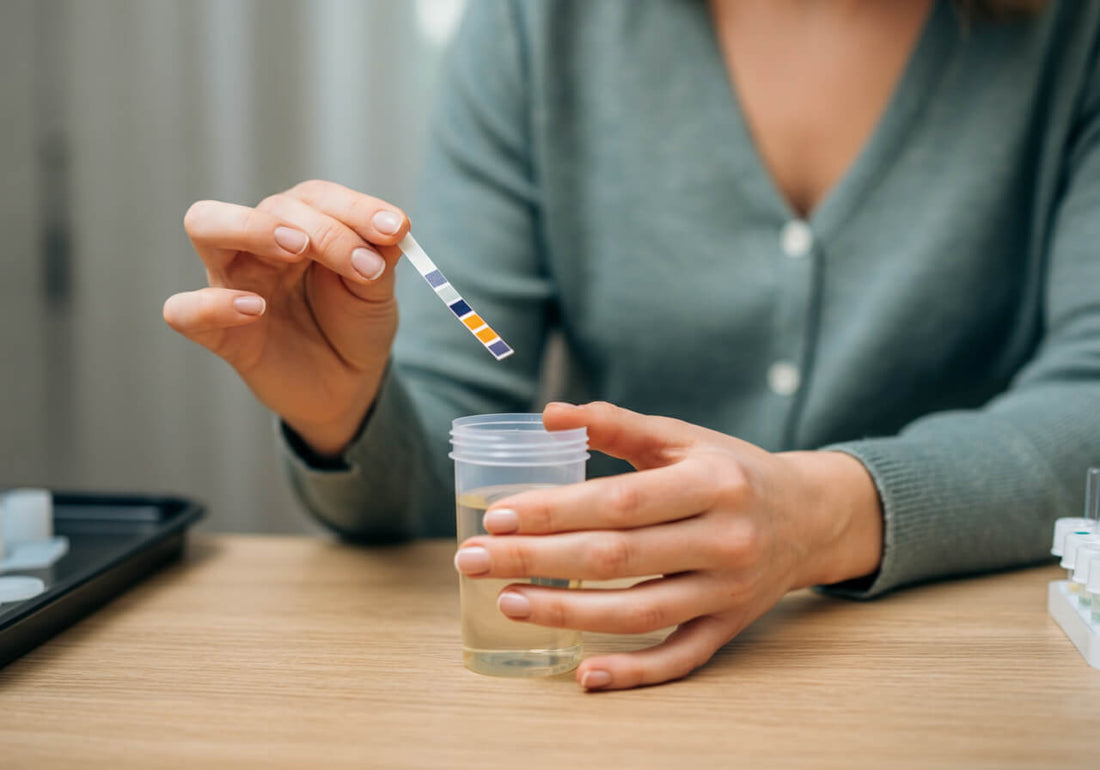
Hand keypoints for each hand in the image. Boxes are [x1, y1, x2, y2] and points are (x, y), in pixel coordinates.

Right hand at [163, 181, 409, 455]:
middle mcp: (260, 244)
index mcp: (301, 226)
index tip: (396, 231)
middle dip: (315, 225)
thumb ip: (381, 258)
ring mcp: (233, 283)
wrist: (348, 385)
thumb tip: (394, 227)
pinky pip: (185, 310)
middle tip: (354, 257)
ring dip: (252, 227)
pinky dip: (211, 304)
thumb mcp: (376, 292)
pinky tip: (254, 308)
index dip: (357, 208)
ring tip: (297, 250)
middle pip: (266, 205)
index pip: (316, 198)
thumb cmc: (354, 326)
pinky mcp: (220, 332)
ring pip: (205, 225)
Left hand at [454, 401, 882, 690]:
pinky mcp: (729, 627)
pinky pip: (679, 659)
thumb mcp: (683, 437)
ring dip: (567, 615)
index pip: (619, 502)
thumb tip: (549, 415)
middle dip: (537, 561)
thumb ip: (617, 425)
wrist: (811, 515)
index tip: (496, 516)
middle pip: (617, 559)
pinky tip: (583, 673)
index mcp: (713, 482)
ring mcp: (729, 591)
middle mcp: (725, 539)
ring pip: (639, 614)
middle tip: (474, 561)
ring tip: (508, 603)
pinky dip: (633, 673)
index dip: (554, 512)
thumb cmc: (732, 469)